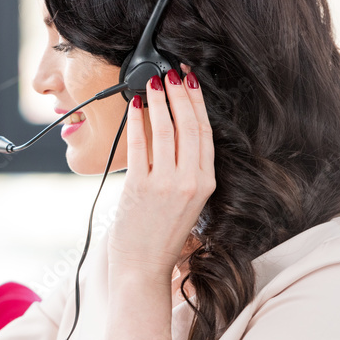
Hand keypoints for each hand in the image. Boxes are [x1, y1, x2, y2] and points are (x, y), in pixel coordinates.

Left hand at [108, 69, 214, 282]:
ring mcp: (166, 184)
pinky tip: (133, 106)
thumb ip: (181, 171)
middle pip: (189, 126)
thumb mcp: (183, 201)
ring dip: (159, 101)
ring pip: (166, 130)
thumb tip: (168, 134)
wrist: (141, 268)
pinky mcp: (140, 187)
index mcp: (205, 183)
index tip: (189, 83)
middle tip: (172, 72)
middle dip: (180, 94)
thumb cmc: (158, 236)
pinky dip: (136, 122)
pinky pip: (139, 146)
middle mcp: (190, 181)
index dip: (197, 103)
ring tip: (153, 82)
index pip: (205, 133)